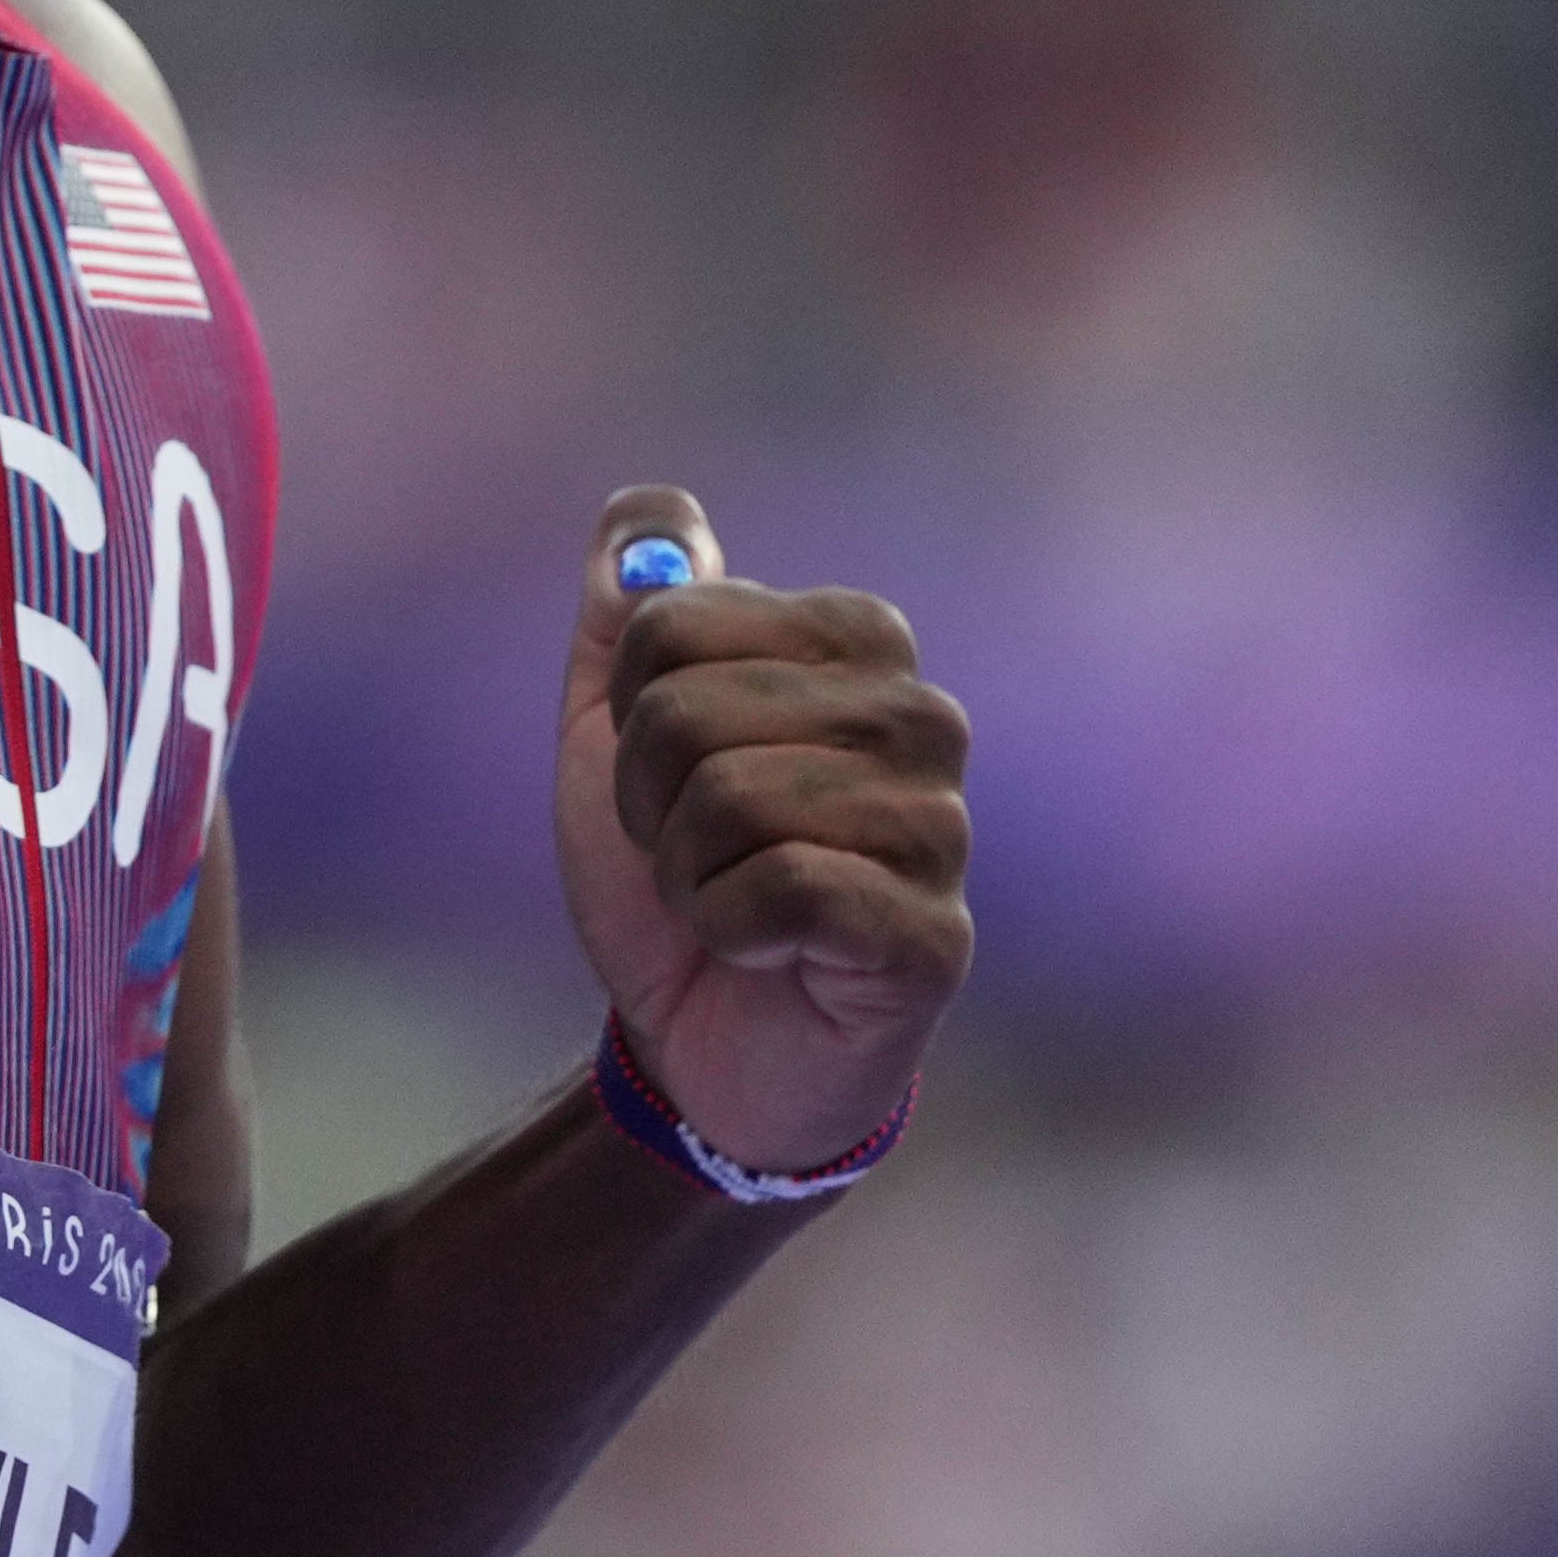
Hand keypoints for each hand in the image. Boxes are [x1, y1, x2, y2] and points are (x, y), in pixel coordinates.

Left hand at [552, 486, 975, 1179]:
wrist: (706, 1047)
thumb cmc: (677, 878)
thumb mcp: (618, 734)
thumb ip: (630, 615)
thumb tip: (646, 508)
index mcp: (855, 641)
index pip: (665, 624)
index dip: (628, 721)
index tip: (670, 779)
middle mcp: (919, 715)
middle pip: (685, 712)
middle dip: (651, 805)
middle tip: (698, 856)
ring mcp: (939, 825)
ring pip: (728, 800)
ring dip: (687, 875)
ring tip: (733, 906)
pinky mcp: (932, 934)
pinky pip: (779, 891)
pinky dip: (730, 932)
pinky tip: (769, 955)